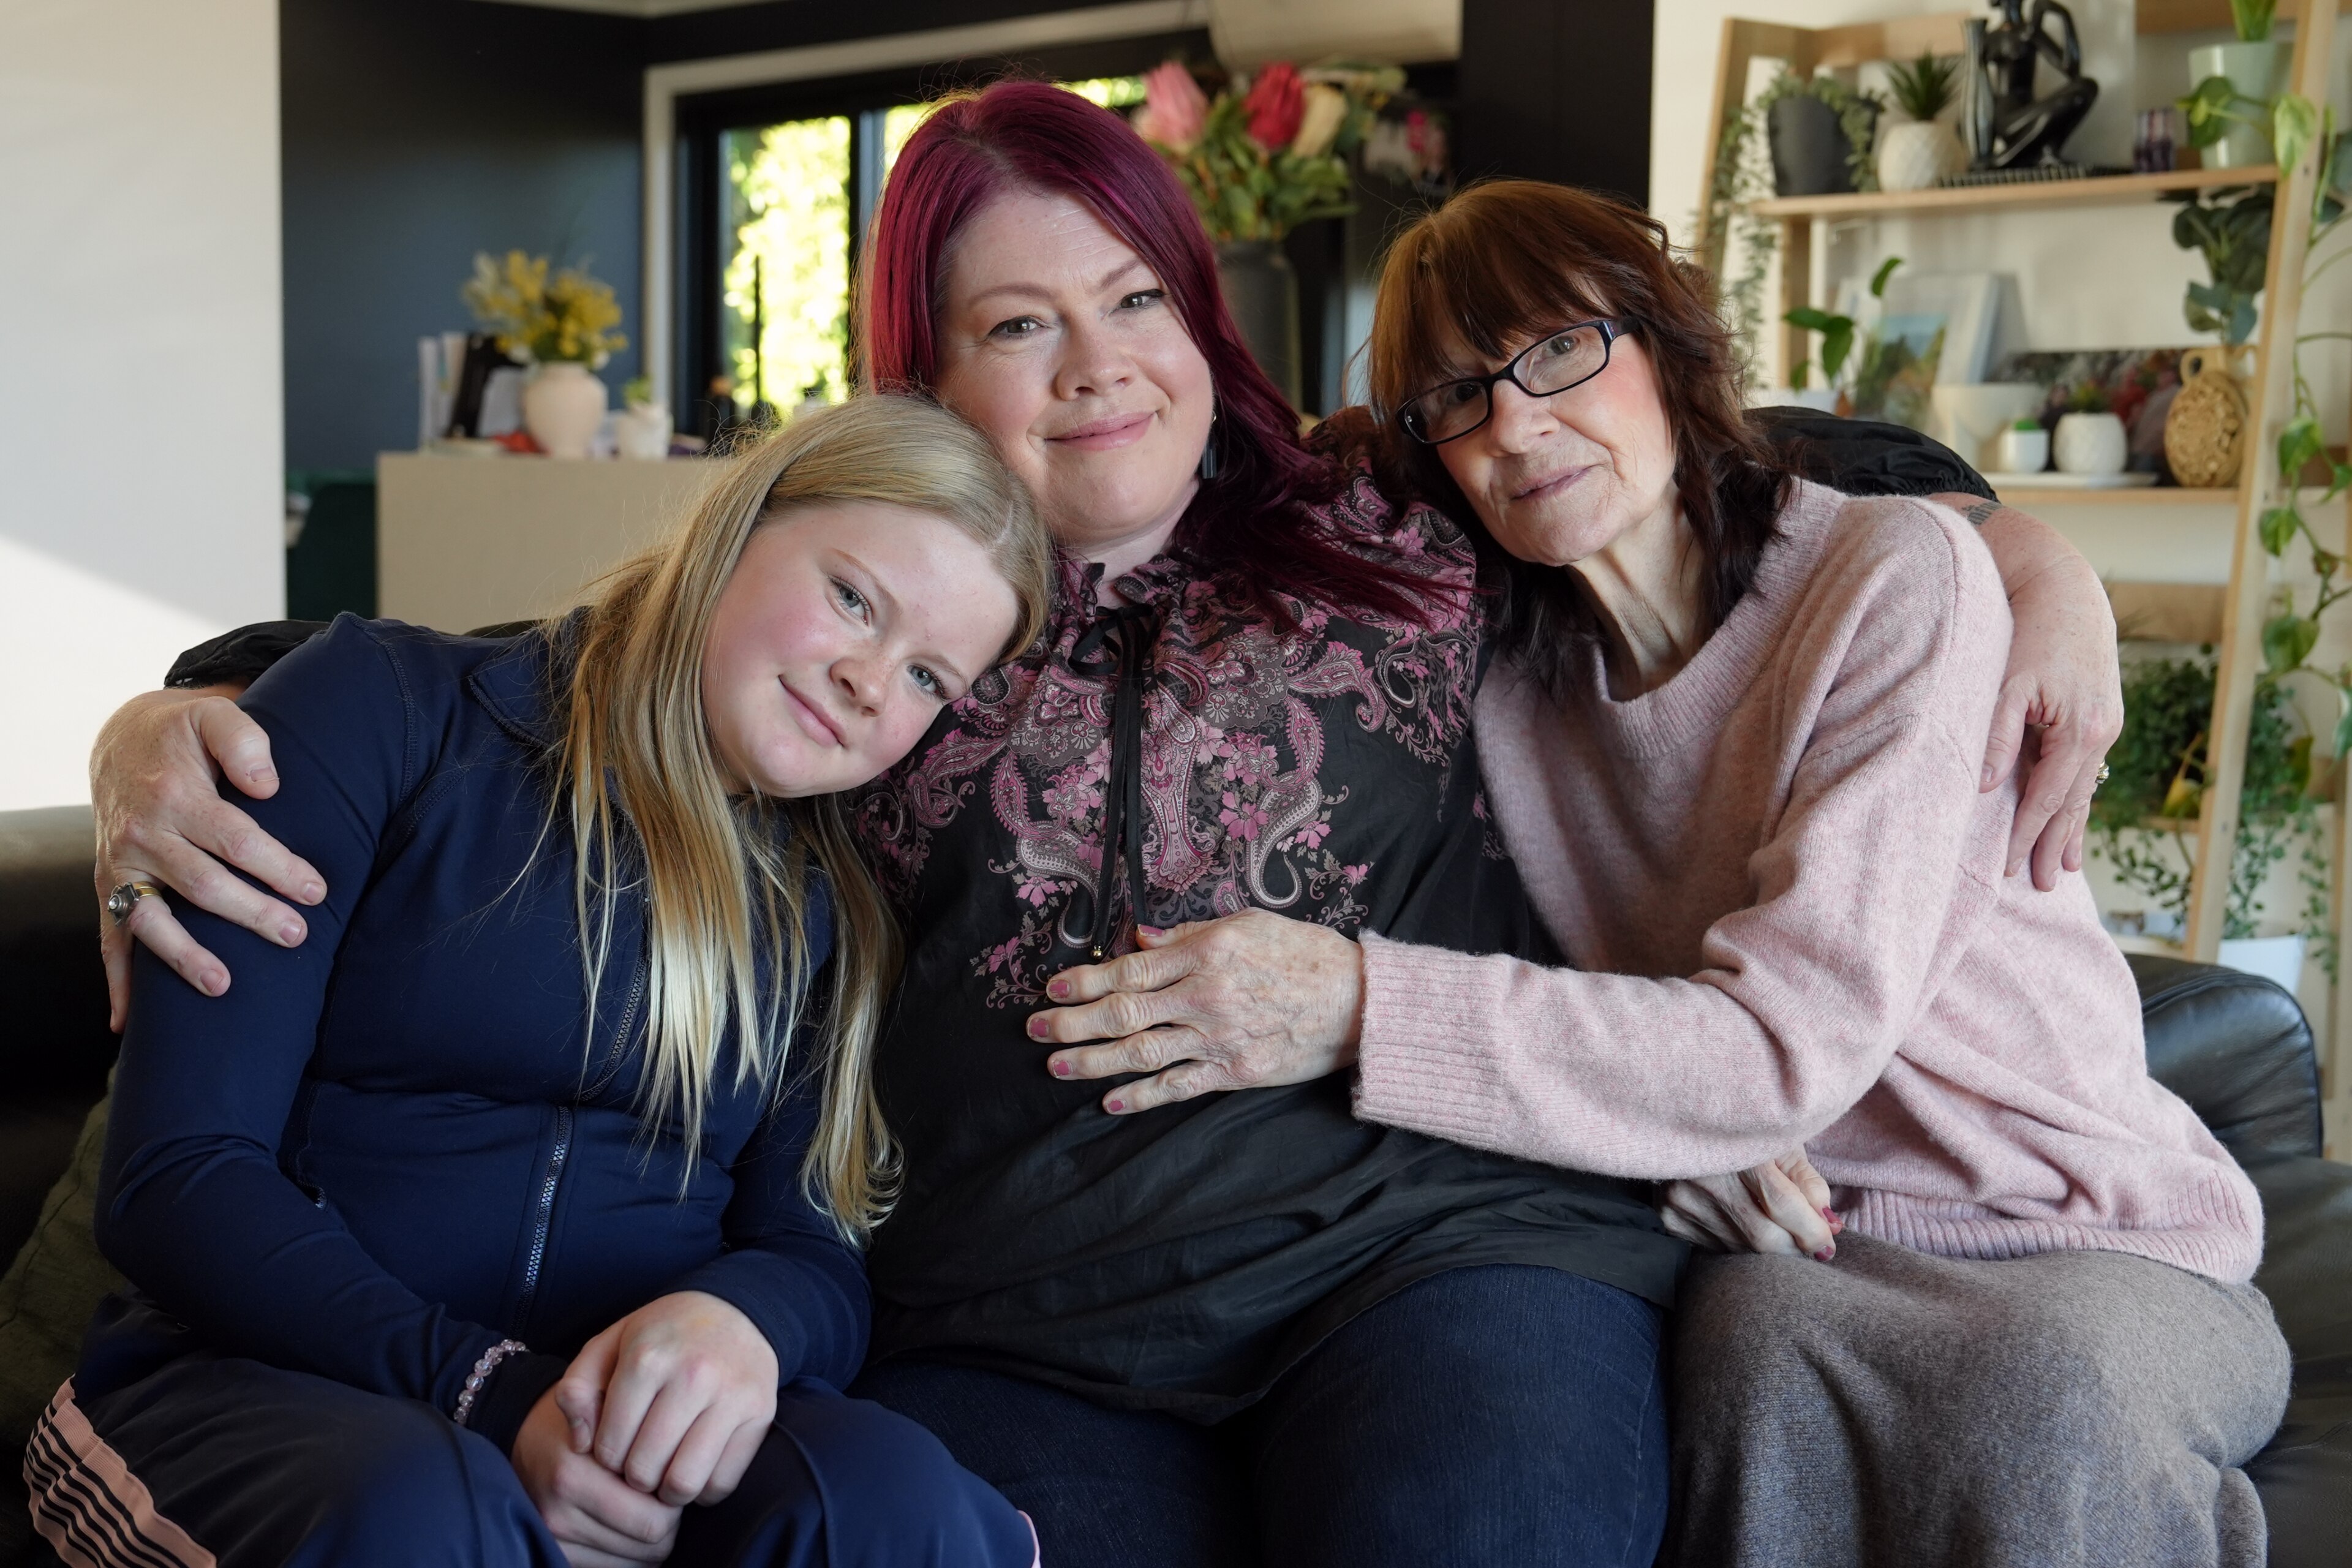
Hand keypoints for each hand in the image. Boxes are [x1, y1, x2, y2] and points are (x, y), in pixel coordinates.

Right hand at [90, 685, 323, 1027]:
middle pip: (202, 884)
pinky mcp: (107, 888)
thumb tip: (268, 785)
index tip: (317, 890)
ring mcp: (120, 866)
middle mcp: (142, 835)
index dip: (276, 867)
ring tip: (222, 985)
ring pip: (150, 919)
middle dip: (251, 914)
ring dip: (184, 956)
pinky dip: (119, 981)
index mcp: (175, 795)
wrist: (123, 742)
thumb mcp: (213, 716)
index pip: (234, 839)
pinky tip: (129, 1022)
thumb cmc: (184, 735)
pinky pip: (109, 938)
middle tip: (296, 936)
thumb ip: (244, 741)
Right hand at [510, 1387, 681, 1565]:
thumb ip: (635, 1417)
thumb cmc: (585, 1416)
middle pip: (650, 1545)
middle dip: (669, 1522)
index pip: (656, 1520)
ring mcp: (554, 1539)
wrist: (530, 1437)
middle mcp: (558, 1515)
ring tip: (645, 1506)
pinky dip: (628, 1552)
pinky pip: (611, 1566)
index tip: (671, 1475)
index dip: (675, 1499)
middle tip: (664, 1493)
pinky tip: (627, 1524)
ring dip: (649, 1540)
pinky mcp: (554, 1553)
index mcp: (572, 1475)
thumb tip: (664, 1452)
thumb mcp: (606, 1397)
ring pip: (635, 1561)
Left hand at [553, 1291, 777, 1507]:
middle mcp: (693, 1376)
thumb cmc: (661, 1336)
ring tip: (665, 1473)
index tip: (615, 1447)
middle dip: (635, 1476)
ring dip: (667, 1491)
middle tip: (640, 1463)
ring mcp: (731, 1395)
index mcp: (647, 1358)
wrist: (735, 1309)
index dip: (605, 1458)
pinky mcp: (760, 1412)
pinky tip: (696, 1466)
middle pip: (645, 1469)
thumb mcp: (608, 1345)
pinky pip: (723, 1482)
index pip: (610, 1446)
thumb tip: (580, 1445)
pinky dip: (704, 1490)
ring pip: (685, 1483)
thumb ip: (576, 1389)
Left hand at [1027, 911, 1363, 1114]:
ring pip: (1142, 1052)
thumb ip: (1189, 935)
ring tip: (1056, 1065)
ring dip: (1093, 1061)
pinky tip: (1109, 1100)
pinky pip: (1179, 1086)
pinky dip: (1142, 1096)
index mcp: (1207, 953)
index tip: (1052, 988)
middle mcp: (1206, 997)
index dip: (1085, 981)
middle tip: (1034, 1029)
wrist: (1358, 1002)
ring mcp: (1219, 1038)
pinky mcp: (1235, 1072)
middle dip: (1073, 1023)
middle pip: (1125, 1012)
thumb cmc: (1305, 954)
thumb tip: (1141, 940)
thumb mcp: (1248, 925)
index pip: (1131, 969)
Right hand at [1657, 1150, 1840, 1260]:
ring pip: (1741, 1247)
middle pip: (1762, 1235)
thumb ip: (1807, 1181)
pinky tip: (1741, 1225)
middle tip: (1810, 1243)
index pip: (1783, 1204)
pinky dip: (1738, 1245)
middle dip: (1795, 1246)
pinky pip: (1716, 1248)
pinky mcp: (1670, 1216)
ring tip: (1777, 1230)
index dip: (1812, 1231)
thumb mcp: (1781, 1142)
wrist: (1681, 1117)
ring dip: (1768, 1248)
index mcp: (1741, 1150)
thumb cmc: (1745, 1133)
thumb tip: (1829, 1224)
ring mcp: (1684, 1199)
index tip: (1828, 1242)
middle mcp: (1707, 1177)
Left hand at [1975, 513, 2121, 890]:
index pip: (2048, 797)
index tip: (2009, 868)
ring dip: (2071, 830)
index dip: (2027, 834)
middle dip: (2054, 845)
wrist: (2066, 590)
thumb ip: (1999, 735)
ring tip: (2062, 871)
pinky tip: (2074, 823)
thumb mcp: (2008, 683)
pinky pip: (2086, 771)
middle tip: (2042, 888)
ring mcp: (2106, 726)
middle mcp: (2101, 732)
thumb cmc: (2027, 631)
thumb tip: (1988, 787)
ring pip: (2084, 790)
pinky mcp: (2100, 718)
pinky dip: (2078, 800)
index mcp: (2080, 728)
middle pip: (2073, 802)